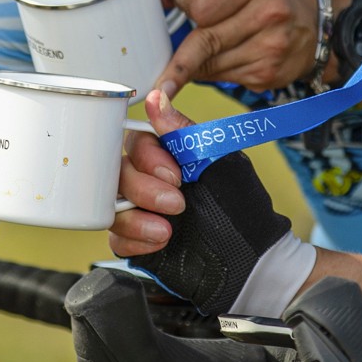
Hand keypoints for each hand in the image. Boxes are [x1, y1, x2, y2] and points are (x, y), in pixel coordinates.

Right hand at [108, 89, 293, 314]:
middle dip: (144, 189)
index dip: (149, 158)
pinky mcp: (137, 239)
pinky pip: (115, 235)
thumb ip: (183, 133)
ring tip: (167, 231)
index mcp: (171, 156)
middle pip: (118, 172)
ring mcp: (142, 209)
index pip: (137, 142)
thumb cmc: (243, 210)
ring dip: (135, 218)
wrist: (251, 263)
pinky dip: (133, 239)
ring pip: (110, 204)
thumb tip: (155, 97)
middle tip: (177, 204)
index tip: (175, 175)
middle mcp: (152, 179)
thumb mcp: (219, 164)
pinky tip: (160, 243)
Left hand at [157, 0, 330, 98]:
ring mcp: (270, 48)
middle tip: (157, 84)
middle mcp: (268, 13)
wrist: (318, 27)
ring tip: (189, 63)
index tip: (172, 8)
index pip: (200, 6)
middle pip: (203, 42)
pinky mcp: (268, 74)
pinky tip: (221, 63)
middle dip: (177, 60)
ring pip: (210, 66)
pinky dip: (214, 74)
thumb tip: (165, 0)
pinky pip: (225, 79)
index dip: (183, 8)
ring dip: (194, 67)